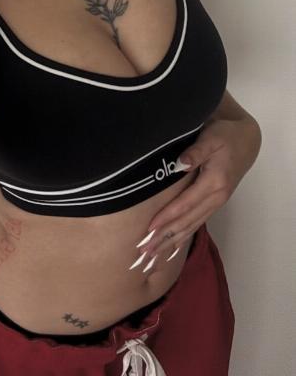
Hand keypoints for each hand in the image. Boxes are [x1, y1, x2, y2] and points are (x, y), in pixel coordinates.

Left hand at [134, 113, 260, 271]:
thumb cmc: (226, 136)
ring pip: (191, 226)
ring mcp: (216, 202)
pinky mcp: (214, 202)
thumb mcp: (212, 138)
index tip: (149, 229)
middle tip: (145, 251)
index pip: (185, 204)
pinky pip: (196, 223)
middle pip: (187, 221)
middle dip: (165, 237)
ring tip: (153, 254)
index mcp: (214, 183)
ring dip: (171, 241)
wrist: (246, 140)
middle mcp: (216, 197)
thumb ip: (196, 151)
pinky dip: (183, 236)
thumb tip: (181, 163)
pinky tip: (171, 246)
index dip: (167, 217)